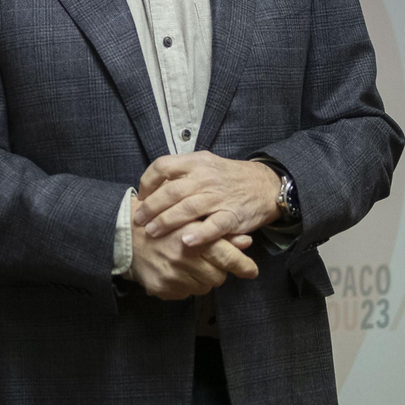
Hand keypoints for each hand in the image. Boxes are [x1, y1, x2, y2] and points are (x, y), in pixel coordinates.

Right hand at [129, 198, 257, 300]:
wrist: (127, 236)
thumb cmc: (163, 224)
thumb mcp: (192, 221)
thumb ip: (220, 233)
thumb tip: (246, 242)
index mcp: (193, 239)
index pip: (227, 257)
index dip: (243, 265)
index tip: (252, 271)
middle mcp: (184, 259)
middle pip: (218, 277)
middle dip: (217, 270)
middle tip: (207, 260)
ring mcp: (172, 276)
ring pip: (203, 287)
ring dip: (202, 279)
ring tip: (189, 265)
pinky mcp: (162, 288)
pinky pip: (185, 294)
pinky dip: (185, 285)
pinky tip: (176, 272)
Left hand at [134, 152, 282, 249]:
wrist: (265, 185)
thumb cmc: (228, 177)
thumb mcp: (205, 165)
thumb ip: (181, 173)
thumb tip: (152, 186)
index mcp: (196, 162)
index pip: (162, 166)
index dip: (147, 182)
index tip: (141, 197)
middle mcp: (205, 177)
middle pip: (171, 191)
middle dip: (151, 208)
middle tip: (139, 221)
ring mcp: (219, 196)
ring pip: (188, 208)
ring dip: (167, 222)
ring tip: (152, 233)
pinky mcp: (233, 215)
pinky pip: (214, 225)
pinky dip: (200, 234)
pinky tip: (186, 242)